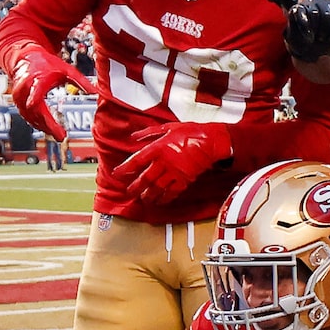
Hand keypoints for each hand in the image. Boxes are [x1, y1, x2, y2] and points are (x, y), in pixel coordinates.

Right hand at [4, 43, 76, 142]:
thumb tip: (97, 93)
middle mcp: (25, 89)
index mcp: (37, 80)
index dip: (41, 108)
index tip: (46, 120)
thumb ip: (81, 82)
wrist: (26, 57)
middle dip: (48, 125)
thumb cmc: (48, 64)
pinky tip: (47, 128)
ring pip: (29, 116)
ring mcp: (19, 96)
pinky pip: (26, 116)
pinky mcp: (17, 102)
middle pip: (34, 112)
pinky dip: (37, 123)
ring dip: (43, 126)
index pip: (36, 95)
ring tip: (58, 134)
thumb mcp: (67, 70)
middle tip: (61, 137)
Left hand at [112, 123, 230, 206]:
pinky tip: (160, 201)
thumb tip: (135, 137)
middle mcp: (164, 162)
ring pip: (157, 187)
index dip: (125, 168)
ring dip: (149, 195)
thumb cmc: (192, 132)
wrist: (211, 141)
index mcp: (158, 148)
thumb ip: (149, 133)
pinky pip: (172, 192)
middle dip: (135, 187)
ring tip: (143, 199)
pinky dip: (165, 198)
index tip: (117, 174)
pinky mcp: (185, 179)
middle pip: (145, 178)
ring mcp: (174, 172)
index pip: (136, 161)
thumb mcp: (168, 127)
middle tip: (129, 191)